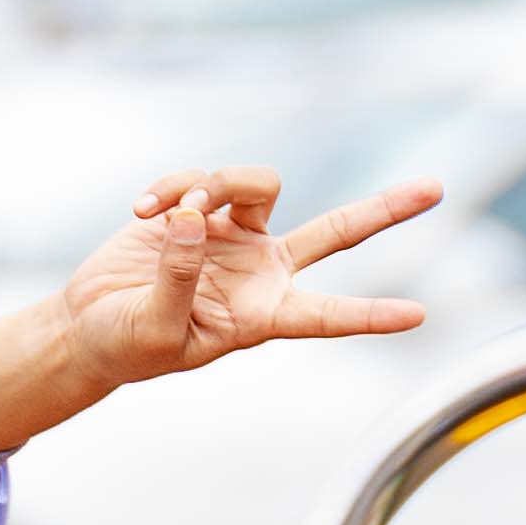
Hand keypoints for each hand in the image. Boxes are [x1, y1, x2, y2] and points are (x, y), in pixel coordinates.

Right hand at [0, 164, 437, 456]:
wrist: (89, 323)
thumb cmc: (125, 346)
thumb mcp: (153, 329)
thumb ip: (180, 279)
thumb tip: (198, 218)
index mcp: (259, 317)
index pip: (324, 316)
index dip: (369, 315)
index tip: (418, 317)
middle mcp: (262, 272)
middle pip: (338, 233)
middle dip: (385, 210)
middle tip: (436, 190)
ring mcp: (237, 236)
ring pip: (259, 184)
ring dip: (215, 184)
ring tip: (169, 211)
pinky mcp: (204, 209)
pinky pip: (204, 178)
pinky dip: (172, 186)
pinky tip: (141, 210)